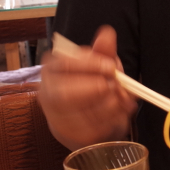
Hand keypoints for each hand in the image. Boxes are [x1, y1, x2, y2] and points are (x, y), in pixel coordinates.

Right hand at [39, 25, 135, 150]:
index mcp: (52, 70)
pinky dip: (111, 121)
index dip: (89, 64)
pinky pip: (91, 129)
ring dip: (108, 105)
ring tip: (121, 99)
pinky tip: (119, 114)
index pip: (63, 64)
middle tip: (115, 87)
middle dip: (96, 89)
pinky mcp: (70, 136)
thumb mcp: (100, 65)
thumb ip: (103, 51)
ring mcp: (56, 118)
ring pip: (79, 113)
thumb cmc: (92, 86)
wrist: (87, 121)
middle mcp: (47, 93)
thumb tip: (107, 33)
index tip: (111, 67)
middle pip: (65, 94)